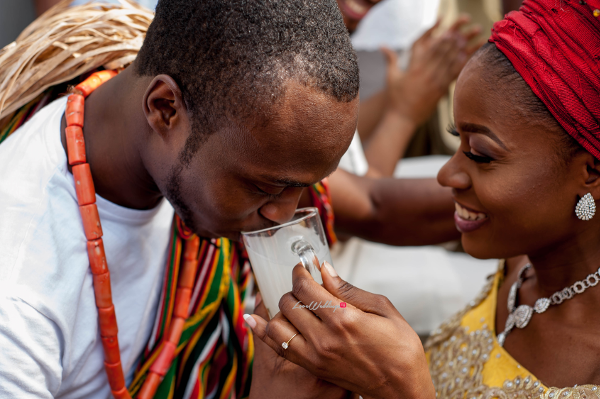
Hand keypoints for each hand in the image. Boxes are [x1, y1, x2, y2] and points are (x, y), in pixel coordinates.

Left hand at [246, 264, 434, 398]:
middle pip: (288, 303)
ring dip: (281, 309)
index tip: (301, 266)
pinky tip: (253, 319)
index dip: (299, 272)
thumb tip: (325, 270)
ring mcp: (315, 355)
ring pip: (277, 325)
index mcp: (344, 319)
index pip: (305, 288)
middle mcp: (325, 338)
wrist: (401, 389)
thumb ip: (350, 289)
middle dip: (293, 288)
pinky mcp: (312, 367)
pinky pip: (277, 347)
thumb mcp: (384, 310)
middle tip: (303, 285)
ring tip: (293, 303)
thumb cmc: (400, 349)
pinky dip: (262, 331)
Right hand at [382, 15, 483, 126]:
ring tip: (464, 44)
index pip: (430, 50)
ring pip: (449, 64)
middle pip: (442, 55)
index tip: (446, 32)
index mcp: (415, 69)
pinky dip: (458, 68)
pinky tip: (464, 61)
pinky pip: (452, 77)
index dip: (440, 40)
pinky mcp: (440, 92)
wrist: (402, 118)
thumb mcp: (390, 77)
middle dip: (451, 44)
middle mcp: (427, 74)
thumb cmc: (395, 98)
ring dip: (457, 53)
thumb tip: (382, 45)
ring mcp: (435, 84)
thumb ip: (390, 59)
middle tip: (460, 36)